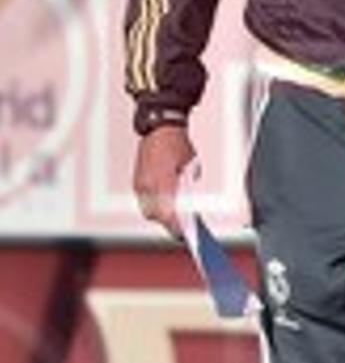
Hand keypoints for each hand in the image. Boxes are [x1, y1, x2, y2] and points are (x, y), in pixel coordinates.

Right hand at [133, 123, 194, 239]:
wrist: (159, 128)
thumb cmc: (177, 145)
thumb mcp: (191, 167)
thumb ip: (187, 187)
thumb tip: (186, 205)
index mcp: (162, 182)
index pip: (167, 213)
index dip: (174, 226)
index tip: (183, 234)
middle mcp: (148, 185)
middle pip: (156, 215)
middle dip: (168, 223)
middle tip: (181, 230)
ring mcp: (140, 183)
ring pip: (148, 208)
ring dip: (161, 214)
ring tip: (175, 219)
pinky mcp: (137, 181)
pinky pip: (145, 200)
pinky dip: (155, 204)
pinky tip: (166, 206)